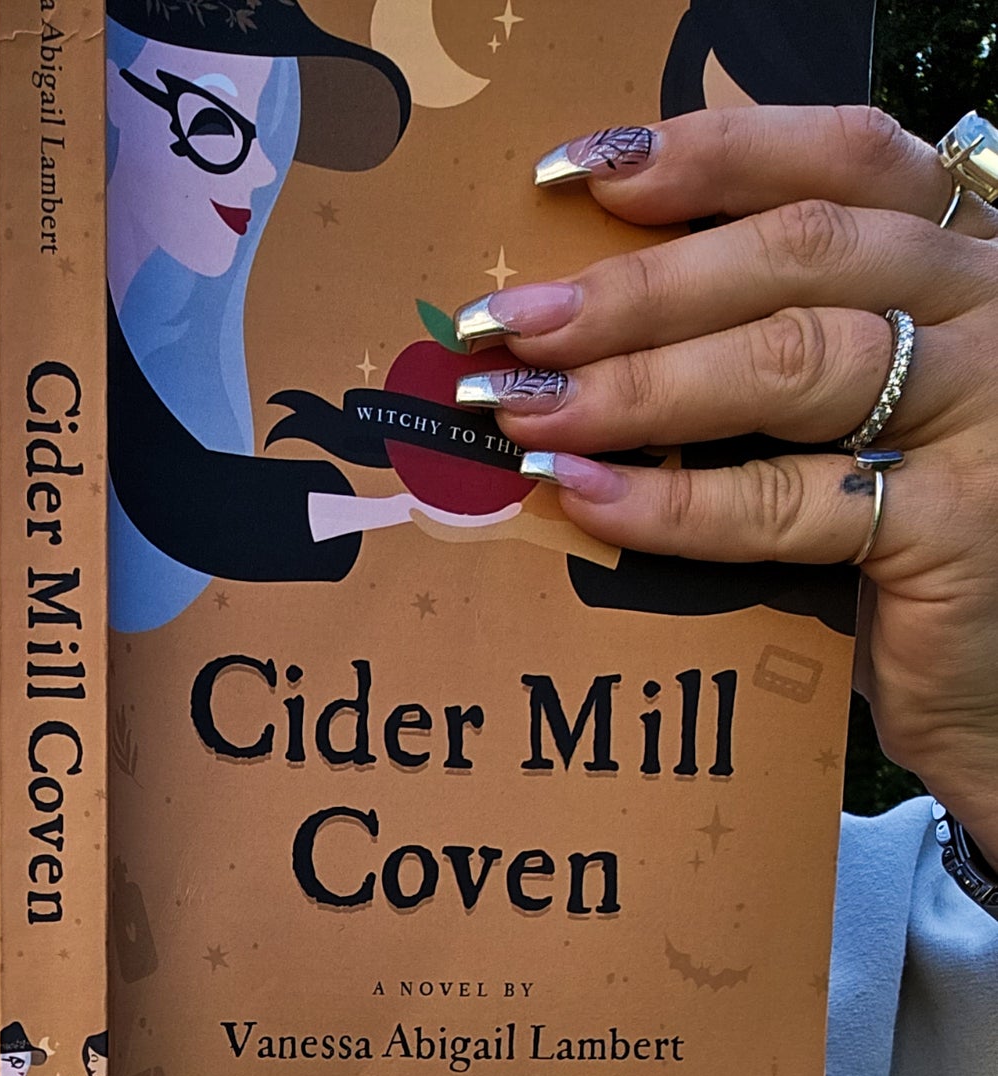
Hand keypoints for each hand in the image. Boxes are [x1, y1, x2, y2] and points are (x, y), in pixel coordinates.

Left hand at [458, 106, 997, 849]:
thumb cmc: (901, 537)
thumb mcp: (851, 414)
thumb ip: (769, 339)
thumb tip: (581, 327)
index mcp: (957, 256)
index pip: (842, 159)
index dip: (710, 152)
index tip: (577, 176)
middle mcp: (986, 310)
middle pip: (800, 253)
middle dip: (637, 285)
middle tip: (511, 324)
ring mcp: (982, 413)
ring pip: (797, 361)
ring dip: (641, 382)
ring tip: (526, 410)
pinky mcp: (954, 527)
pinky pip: (791, 504)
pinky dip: (676, 502)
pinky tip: (586, 495)